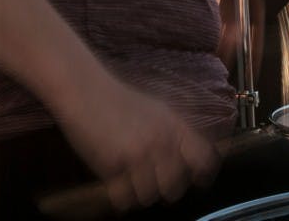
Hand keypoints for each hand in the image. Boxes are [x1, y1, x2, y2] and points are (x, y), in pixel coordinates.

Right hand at [53, 76, 220, 212]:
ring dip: (139, 194)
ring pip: (148, 197)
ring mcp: (137, 154)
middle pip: (174, 187)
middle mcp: (161, 141)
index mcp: (175, 126)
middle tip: (152, 183)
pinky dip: (120, 197)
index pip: (203, 160)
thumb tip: (195, 163)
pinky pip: (123, 199)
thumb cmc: (119, 100)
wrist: (85, 90)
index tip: (196, 182)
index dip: (202, 175)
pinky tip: (116, 186)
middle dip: (163, 190)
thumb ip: (175, 133)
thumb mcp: (157, 110)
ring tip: (130, 183)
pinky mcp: (112, 166)